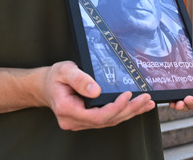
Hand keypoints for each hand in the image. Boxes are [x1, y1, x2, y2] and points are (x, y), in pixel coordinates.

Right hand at [40, 61, 154, 130]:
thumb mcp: (65, 71)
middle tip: (145, 99)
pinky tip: (137, 107)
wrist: (46, 85)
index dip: (114, 108)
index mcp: (67, 110)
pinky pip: (108, 118)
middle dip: (128, 110)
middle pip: (107, 120)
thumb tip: (96, 90)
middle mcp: (75, 120)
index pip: (96, 116)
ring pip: (110, 121)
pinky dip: (124, 112)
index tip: (127, 95)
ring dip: (130, 112)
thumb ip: (79, 79)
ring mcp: (82, 122)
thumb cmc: (55, 77)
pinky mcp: (89, 119)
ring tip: (146, 103)